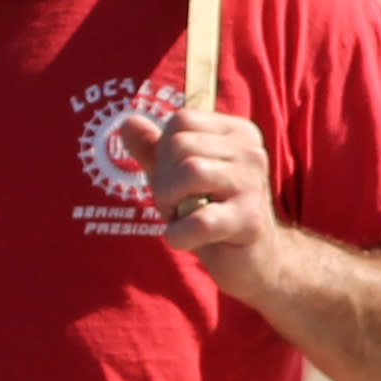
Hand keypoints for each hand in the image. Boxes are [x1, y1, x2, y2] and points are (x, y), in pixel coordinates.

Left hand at [118, 102, 280, 277]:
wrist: (252, 260)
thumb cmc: (211, 210)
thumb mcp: (177, 174)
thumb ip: (153, 148)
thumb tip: (127, 121)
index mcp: (237, 132)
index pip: (180, 121)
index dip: (163, 153)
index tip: (176, 180)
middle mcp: (251, 151)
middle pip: (179, 146)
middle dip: (163, 181)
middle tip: (177, 205)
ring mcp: (252, 184)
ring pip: (189, 173)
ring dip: (170, 204)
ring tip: (183, 218)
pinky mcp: (250, 221)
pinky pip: (199, 220)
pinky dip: (179, 234)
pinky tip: (185, 240)